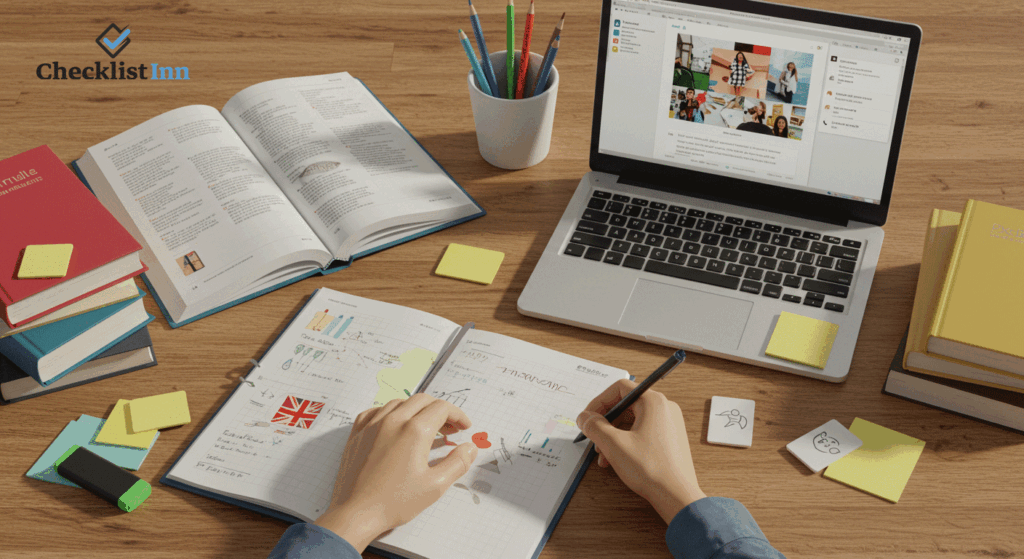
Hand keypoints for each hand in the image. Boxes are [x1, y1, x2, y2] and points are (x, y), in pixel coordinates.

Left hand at [314, 394, 478, 550]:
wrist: (356, 513)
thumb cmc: (394, 502)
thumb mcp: (435, 486)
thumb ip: (457, 463)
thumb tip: (470, 448)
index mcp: (414, 431)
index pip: (442, 408)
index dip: (457, 415)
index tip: (463, 427)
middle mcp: (393, 421)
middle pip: (423, 400)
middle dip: (440, 410)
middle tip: (450, 428)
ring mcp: (372, 424)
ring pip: (400, 402)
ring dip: (417, 410)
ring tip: (425, 427)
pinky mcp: (358, 432)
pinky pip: (377, 411)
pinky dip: (392, 413)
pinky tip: (396, 426)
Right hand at [576, 379, 704, 523]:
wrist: (677, 496)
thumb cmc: (650, 468)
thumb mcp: (614, 444)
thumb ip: (594, 426)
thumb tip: (584, 417)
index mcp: (653, 402)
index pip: (619, 388)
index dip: (599, 402)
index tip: (587, 419)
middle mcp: (664, 408)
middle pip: (625, 406)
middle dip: (605, 424)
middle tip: (594, 440)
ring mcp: (668, 424)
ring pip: (631, 422)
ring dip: (613, 436)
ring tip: (604, 457)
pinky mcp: (669, 439)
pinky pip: (642, 433)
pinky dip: (626, 442)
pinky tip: (616, 460)